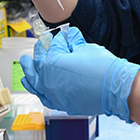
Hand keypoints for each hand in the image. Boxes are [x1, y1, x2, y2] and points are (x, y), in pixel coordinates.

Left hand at [20, 27, 139, 121]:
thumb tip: (70, 36)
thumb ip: (73, 42)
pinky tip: (35, 87)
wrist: (114, 89)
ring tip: (25, 68)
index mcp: (51, 62)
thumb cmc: (102, 69)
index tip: (58, 37)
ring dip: (29, 73)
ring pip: (34, 83)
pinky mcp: (60, 104)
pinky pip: (43, 96)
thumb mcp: (86, 48)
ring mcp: (52, 94)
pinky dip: (37, 90)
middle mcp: (47, 80)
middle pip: (36, 65)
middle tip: (35, 49)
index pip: (49, 47)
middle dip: (35, 55)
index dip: (54, 40)